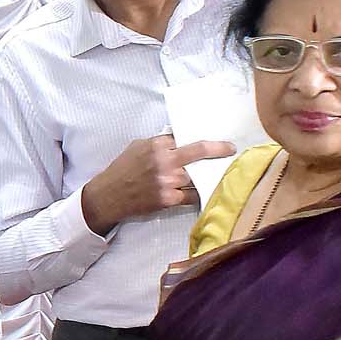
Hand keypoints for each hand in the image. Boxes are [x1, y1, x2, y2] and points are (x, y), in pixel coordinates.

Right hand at [80, 136, 236, 233]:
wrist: (109, 196)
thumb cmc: (123, 169)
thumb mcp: (138, 146)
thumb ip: (159, 142)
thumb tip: (178, 139)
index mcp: (157, 146)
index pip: (189, 140)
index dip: (209, 144)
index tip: (226, 145)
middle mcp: (164, 162)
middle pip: (199, 155)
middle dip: (217, 153)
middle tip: (231, 152)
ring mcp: (167, 182)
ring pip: (197, 177)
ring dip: (208, 175)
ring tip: (219, 173)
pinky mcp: (168, 199)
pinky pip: (191, 196)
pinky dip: (197, 193)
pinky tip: (204, 191)